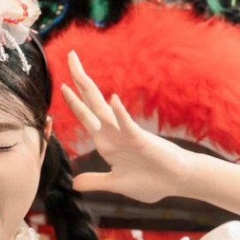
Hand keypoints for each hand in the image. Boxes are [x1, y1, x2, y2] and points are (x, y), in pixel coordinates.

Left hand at [61, 52, 190, 203]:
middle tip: (70, 55)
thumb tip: (75, 184)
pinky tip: (112, 99)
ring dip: (89, 92)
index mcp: (106, 141)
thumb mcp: (116, 183)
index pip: (86, 114)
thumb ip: (95, 181)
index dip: (73, 100)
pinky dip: (120, 113)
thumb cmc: (151, 181)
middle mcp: (113, 133)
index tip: (61, 83)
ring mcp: (126, 135)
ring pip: (103, 110)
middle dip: (79, 80)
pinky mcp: (141, 141)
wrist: (177, 183)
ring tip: (78, 73)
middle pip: (92, 102)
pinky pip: (128, 125)